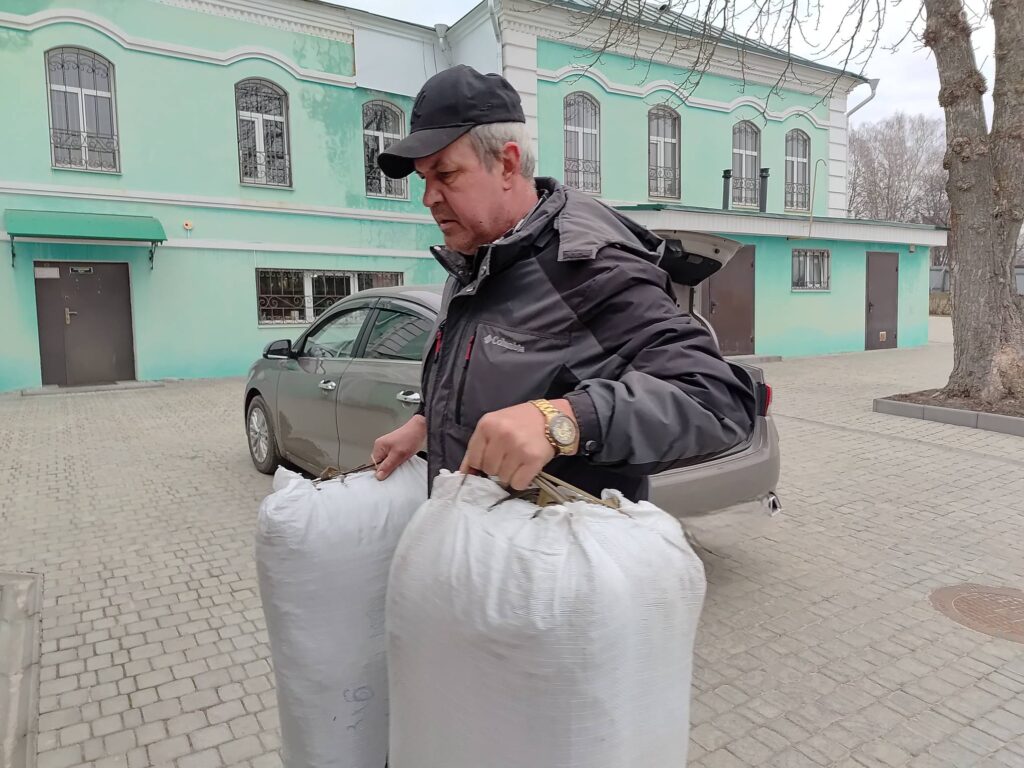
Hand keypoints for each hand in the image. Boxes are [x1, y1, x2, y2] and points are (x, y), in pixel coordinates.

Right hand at [372, 414, 425, 479]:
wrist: (420, 429)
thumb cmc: (410, 438)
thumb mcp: (398, 455)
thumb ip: (387, 466)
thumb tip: (378, 475)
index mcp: (379, 446)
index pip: (374, 464)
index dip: (381, 471)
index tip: (389, 474)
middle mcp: (382, 446)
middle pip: (381, 463)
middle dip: (389, 467)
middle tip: (398, 465)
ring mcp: (389, 446)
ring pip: (388, 461)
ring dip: (395, 464)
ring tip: (402, 459)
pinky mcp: (395, 448)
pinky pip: (394, 458)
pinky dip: (399, 460)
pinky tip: (404, 458)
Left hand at [459, 400, 575, 490]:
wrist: (553, 418)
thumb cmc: (521, 421)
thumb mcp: (495, 424)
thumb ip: (479, 445)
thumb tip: (464, 473)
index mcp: (487, 425)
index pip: (473, 459)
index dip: (480, 464)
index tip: (489, 461)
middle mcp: (501, 435)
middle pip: (488, 470)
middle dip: (497, 468)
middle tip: (508, 458)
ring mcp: (517, 448)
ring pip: (503, 478)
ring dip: (510, 474)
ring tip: (518, 461)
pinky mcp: (533, 459)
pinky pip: (518, 483)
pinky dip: (522, 480)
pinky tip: (526, 468)